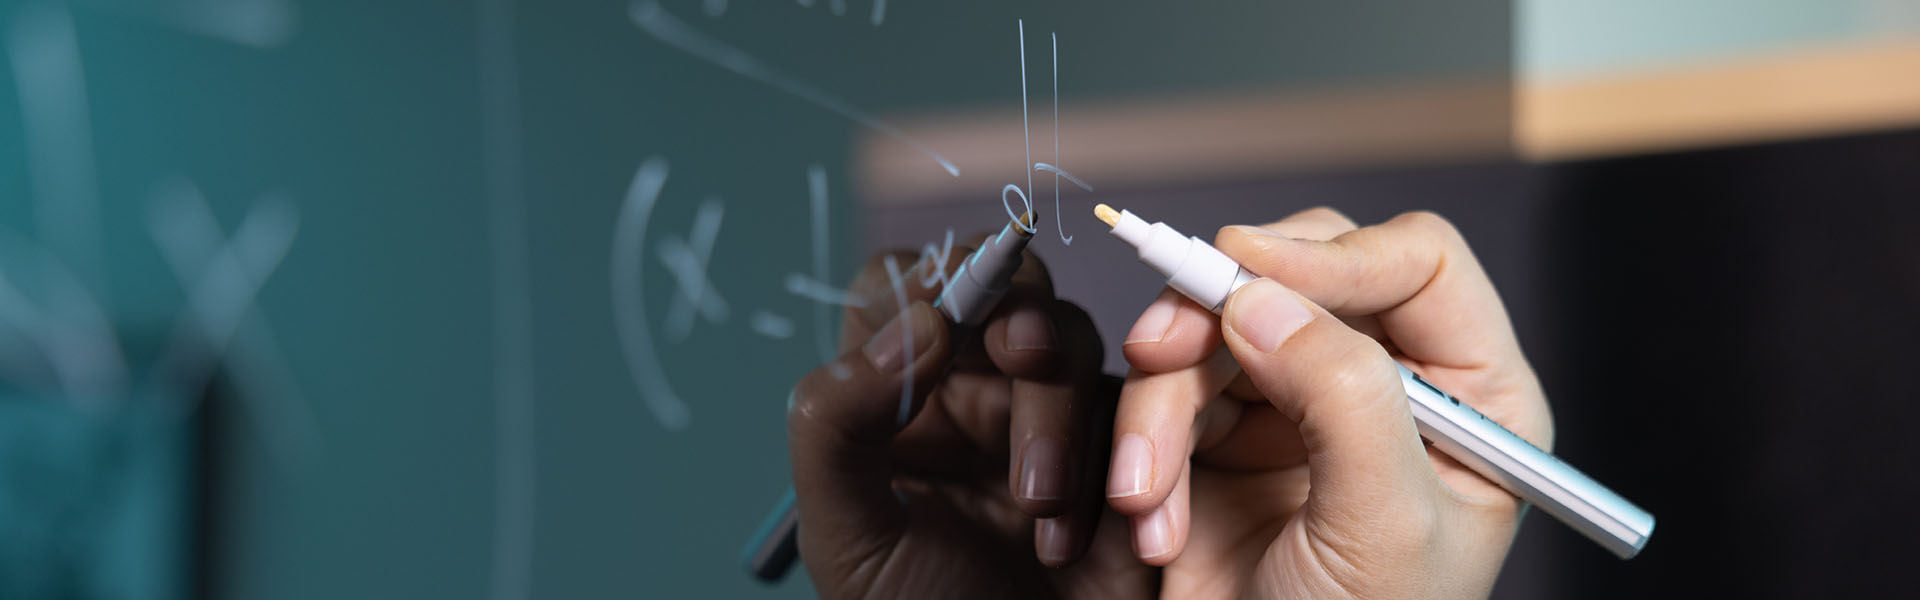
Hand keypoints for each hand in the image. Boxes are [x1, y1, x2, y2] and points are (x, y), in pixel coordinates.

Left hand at [788, 243, 1149, 598]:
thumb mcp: (846, 536)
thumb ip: (837, 422)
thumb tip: (914, 322)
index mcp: (894, 396)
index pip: (902, 287)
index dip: (925, 285)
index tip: (935, 333)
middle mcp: (971, 390)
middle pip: (1005, 290)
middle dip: (1019, 318)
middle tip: (1024, 360)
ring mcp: (1052, 416)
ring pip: (1074, 342)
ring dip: (1058, 415)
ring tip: (1042, 512)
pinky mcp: (1125, 451)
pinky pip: (1137, 410)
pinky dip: (1117, 462)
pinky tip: (1081, 537)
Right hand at [1107, 209, 1551, 597]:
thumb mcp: (1381, 526)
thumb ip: (1344, 396)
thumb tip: (1264, 297)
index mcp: (1473, 396)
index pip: (1416, 263)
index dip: (1333, 255)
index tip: (1249, 275)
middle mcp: (1391, 384)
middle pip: (1301, 272)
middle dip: (1218, 314)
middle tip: (1158, 349)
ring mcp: (1303, 404)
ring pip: (1216, 327)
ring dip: (1162, 404)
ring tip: (1143, 493)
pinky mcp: (1225, 434)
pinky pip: (1168, 387)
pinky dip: (1142, 444)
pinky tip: (1148, 517)